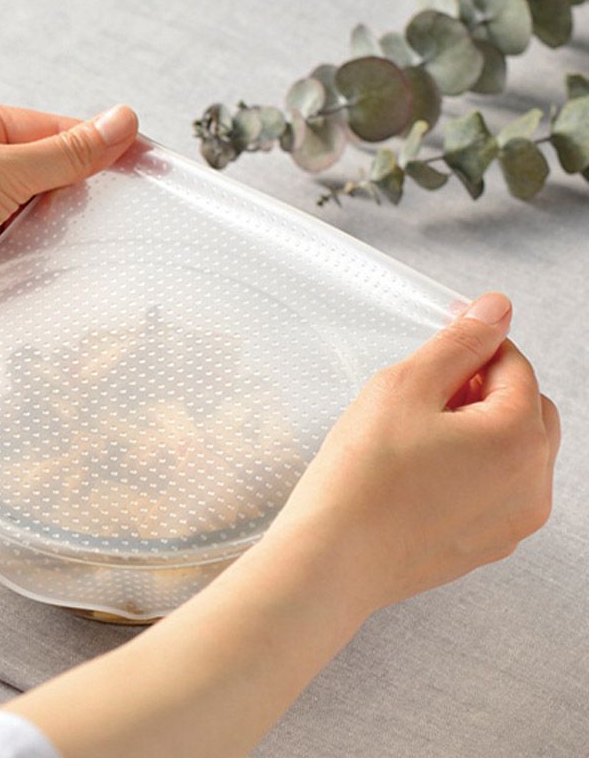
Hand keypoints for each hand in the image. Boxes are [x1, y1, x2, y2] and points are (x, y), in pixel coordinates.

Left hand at [0, 100, 138, 316]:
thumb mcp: (5, 165)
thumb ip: (68, 152)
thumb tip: (124, 121)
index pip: (54, 130)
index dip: (98, 145)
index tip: (142, 159)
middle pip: (50, 175)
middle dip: (79, 192)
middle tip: (122, 206)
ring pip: (39, 215)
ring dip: (59, 227)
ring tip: (94, 239)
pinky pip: (24, 246)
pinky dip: (41, 254)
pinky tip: (64, 262)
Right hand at [270, 292, 560, 614]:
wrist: (333, 558)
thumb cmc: (362, 474)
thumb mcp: (405, 387)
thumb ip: (459, 342)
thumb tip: (497, 308)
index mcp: (518, 438)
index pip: (515, 365)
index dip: (475, 347)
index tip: (439, 349)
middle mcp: (533, 485)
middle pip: (526, 408)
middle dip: (485, 388)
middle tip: (428, 392)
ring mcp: (513, 523)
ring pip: (514, 452)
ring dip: (481, 429)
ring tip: (419, 435)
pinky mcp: (487, 546)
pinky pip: (496, 490)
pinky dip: (472, 469)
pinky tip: (420, 472)